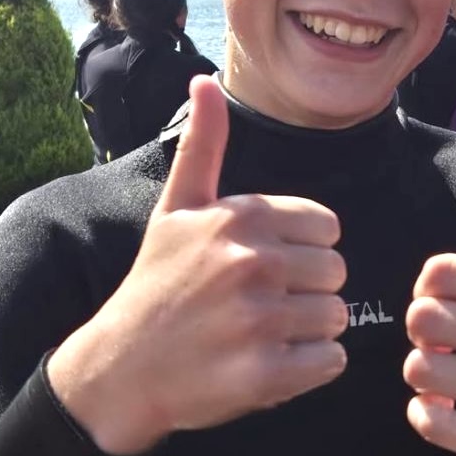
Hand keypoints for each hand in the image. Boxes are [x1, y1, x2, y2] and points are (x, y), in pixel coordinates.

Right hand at [48, 75, 348, 454]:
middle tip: (258, 306)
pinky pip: (331, 362)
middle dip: (307, 292)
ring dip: (307, 332)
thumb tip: (203, 81)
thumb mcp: (177, 208)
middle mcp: (252, 262)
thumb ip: (203, 145)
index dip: (301, 251)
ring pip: (336, 318)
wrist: (119, 369)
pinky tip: (268, 365)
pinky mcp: (265, 375)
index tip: (262, 268)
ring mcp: (258, 319)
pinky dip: (309, 369)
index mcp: (241, 217)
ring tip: (259, 335)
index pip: (328, 228)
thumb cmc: (157, 284)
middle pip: (336, 273)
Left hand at [403, 153, 455, 455]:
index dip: (430, 291)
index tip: (454, 309)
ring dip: (424, 377)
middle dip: (423, 334)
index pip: (436, 273)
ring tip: (453, 379)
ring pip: (419, 369)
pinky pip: (430, 421)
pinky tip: (455, 414)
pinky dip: (428, 417)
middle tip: (448, 346)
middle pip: (421, 318)